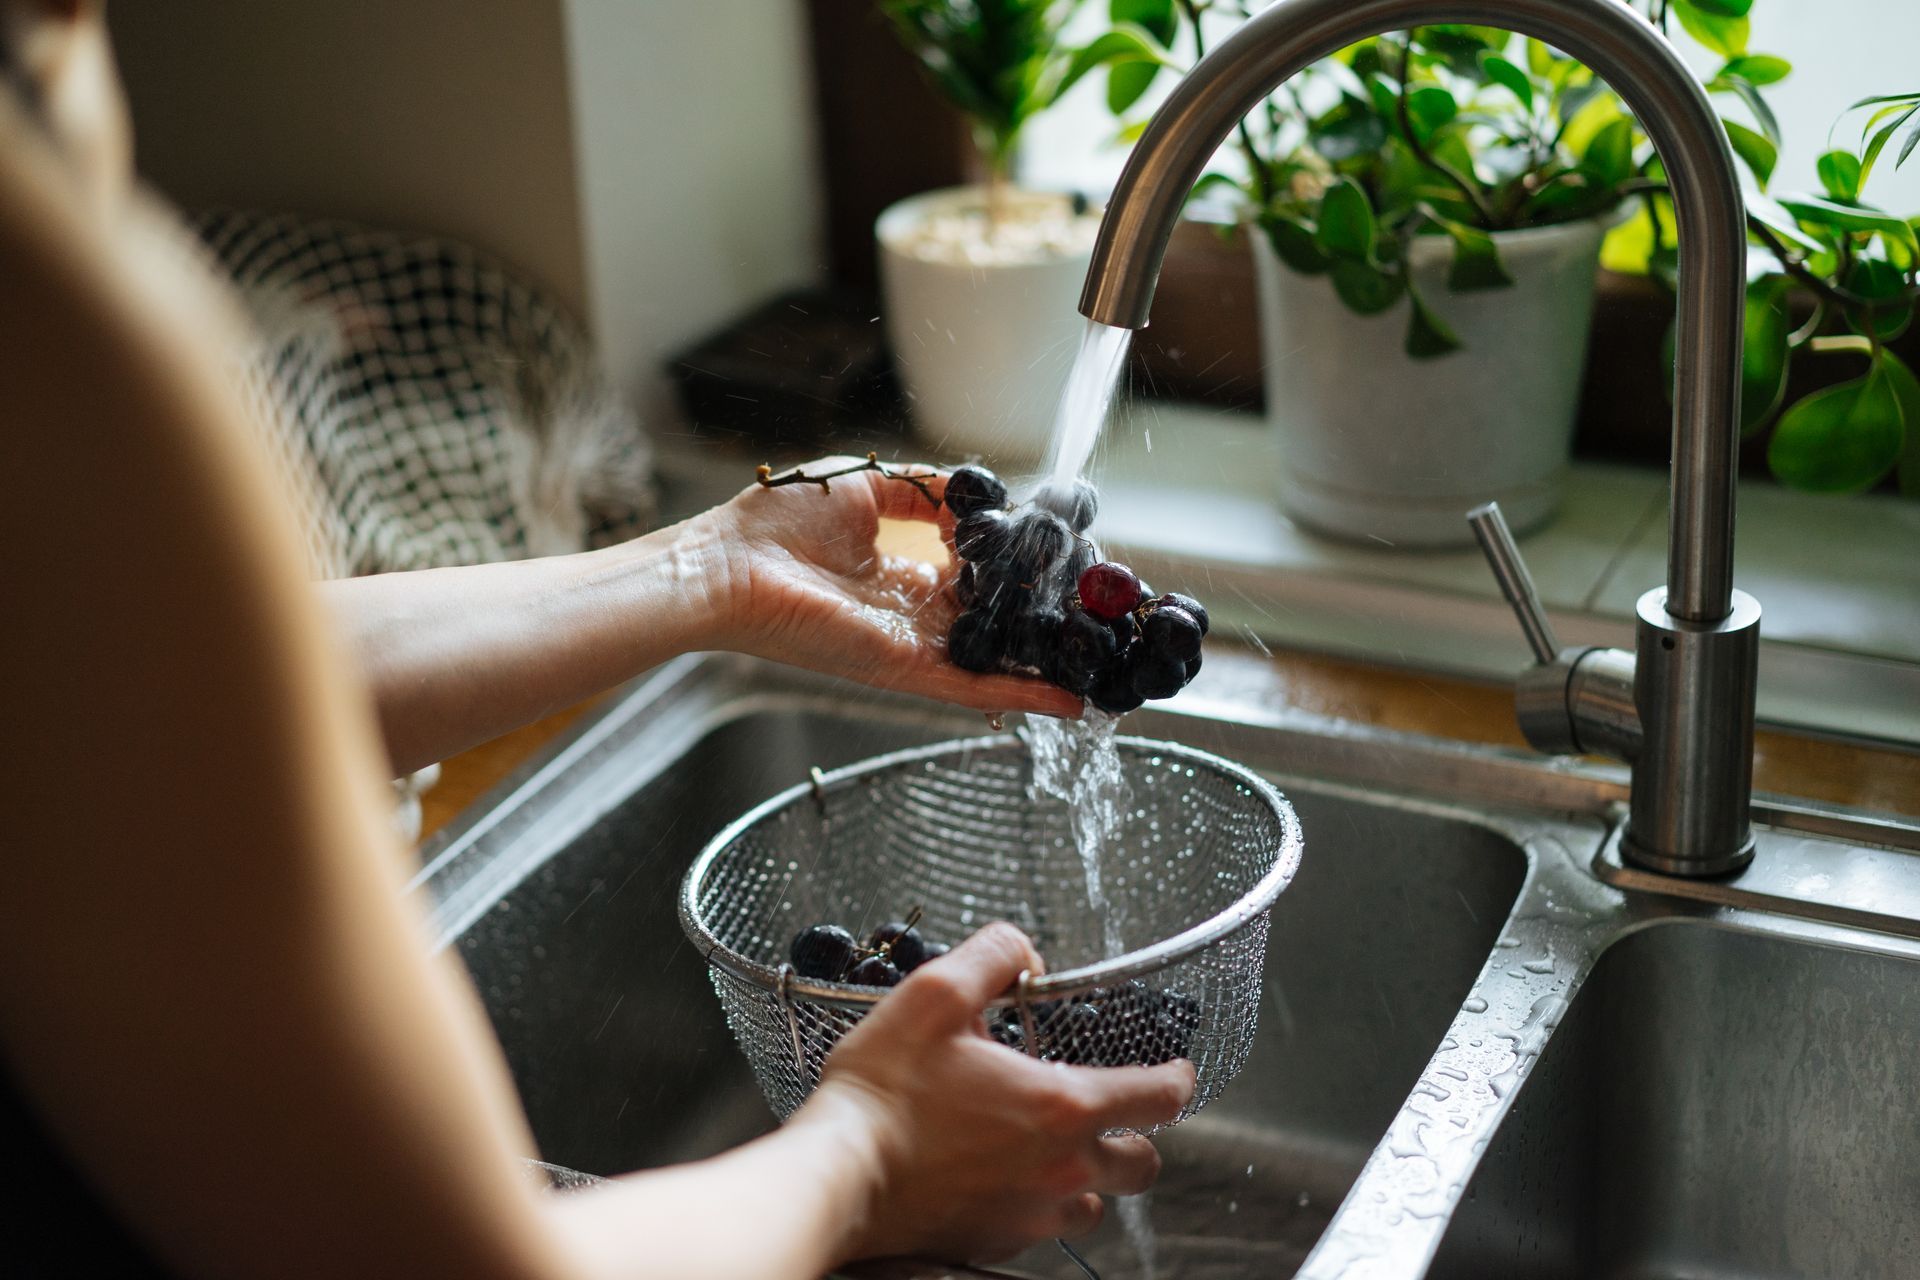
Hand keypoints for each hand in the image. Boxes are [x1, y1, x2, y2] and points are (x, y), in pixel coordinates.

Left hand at [703, 457, 1080, 718]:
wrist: (726, 566)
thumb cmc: (775, 523)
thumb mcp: (867, 484)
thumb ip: (926, 491)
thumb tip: (980, 497)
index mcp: (903, 571)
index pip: (978, 579)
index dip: (1021, 573)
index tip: (1065, 567)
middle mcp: (914, 613)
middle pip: (995, 624)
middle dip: (1046, 623)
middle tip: (1102, 619)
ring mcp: (912, 645)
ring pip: (995, 661)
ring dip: (1048, 666)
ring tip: (1104, 669)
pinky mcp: (903, 669)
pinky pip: (973, 686)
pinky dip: (1022, 696)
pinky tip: (1069, 703)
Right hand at [795, 923, 1193, 1265]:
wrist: (838, 1177)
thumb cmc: (883, 1092)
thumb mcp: (935, 995)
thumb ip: (993, 956)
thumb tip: (1022, 951)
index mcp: (1060, 1106)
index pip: (1158, 1097)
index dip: (1176, 1078)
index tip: (1173, 1070)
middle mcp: (1059, 1169)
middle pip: (1142, 1164)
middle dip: (1136, 1136)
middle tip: (1109, 1111)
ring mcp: (1030, 1214)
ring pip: (1095, 1204)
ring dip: (1088, 1176)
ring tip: (1050, 1145)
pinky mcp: (996, 1241)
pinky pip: (1044, 1228)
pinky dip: (1039, 1201)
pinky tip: (1002, 1174)